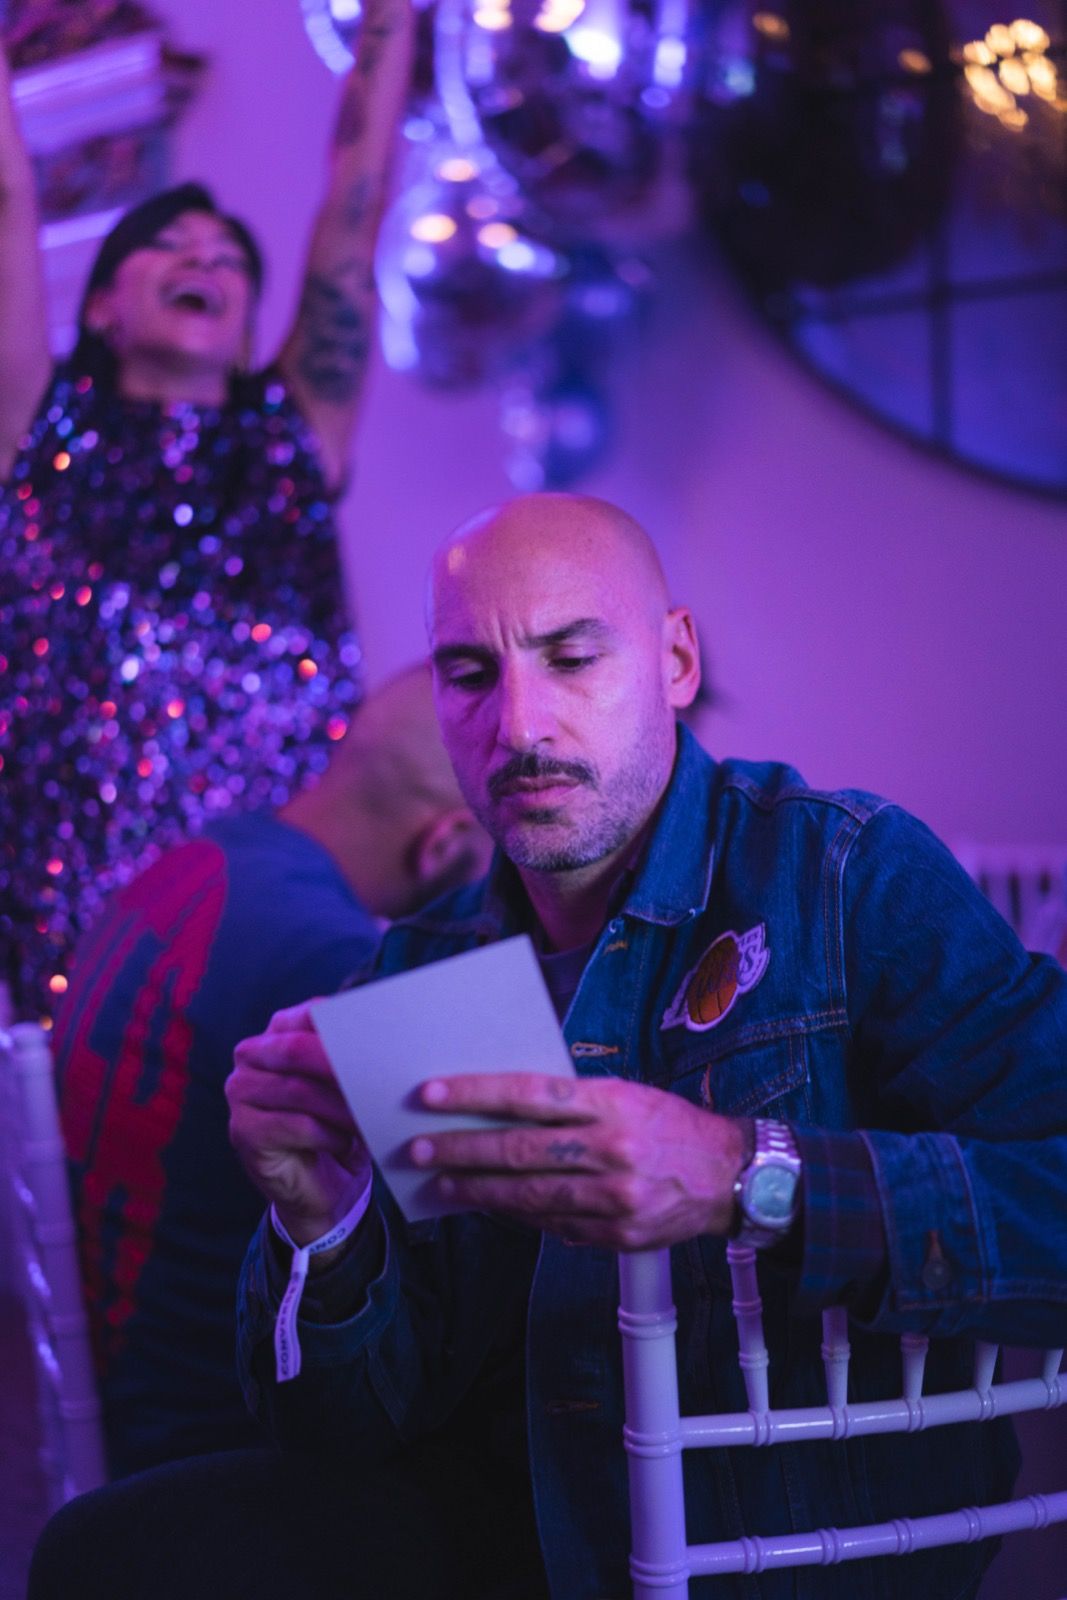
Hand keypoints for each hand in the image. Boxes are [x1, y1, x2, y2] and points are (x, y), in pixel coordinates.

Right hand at [226, 1001, 370, 1245]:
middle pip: (299, 1050)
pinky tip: (345, 1144)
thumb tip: (387, 1040)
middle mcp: (252, 1055)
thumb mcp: (346, 1086)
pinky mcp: (243, 1130)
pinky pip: (295, 1125)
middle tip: (381, 1080)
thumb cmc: (335, 1125)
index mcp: (279, 1032)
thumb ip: (353, 1057)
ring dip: (343, 1108)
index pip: (310, 1014)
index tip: (381, 1038)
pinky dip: (329, 1136)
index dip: (345, 1025)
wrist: (319, 1188)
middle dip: (344, 1066)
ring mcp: (241, 1092)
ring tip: (373, 1118)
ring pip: (300, 1091)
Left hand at [409, 1074, 746, 1249]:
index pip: (529, 1095)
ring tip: (442, 1182)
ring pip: (528, 1195)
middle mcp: (611, 1150)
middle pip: (519, 1150)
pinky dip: (516, 1215)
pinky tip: (490, 1205)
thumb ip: (572, 1102)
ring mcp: (614, 1199)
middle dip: (461, 1150)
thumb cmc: (670, 1126)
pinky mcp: (616, 1236)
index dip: (475, 1095)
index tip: (431, 1095)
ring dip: (477, 1189)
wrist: (731, 1176)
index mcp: (612, 1104)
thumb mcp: (627, 1094)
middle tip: (419, 1149)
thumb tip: (502, 1109)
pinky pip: (552, 1225)